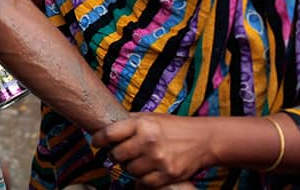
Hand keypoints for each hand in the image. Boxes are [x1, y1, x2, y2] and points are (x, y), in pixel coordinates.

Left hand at [92, 113, 209, 187]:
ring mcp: (159, 160)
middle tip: (119, 153)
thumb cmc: (173, 127)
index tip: (96, 142)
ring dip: (129, 167)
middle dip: (115, 155)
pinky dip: (142, 179)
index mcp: (142, 124)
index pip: (109, 134)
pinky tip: (146, 170)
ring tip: (136, 160)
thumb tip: (105, 126)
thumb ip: (129, 121)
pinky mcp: (168, 174)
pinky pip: (144, 182)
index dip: (98, 139)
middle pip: (117, 155)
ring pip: (129, 170)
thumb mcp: (150, 116)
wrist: (203, 140)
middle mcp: (149, 141)